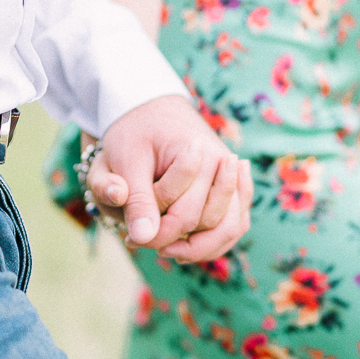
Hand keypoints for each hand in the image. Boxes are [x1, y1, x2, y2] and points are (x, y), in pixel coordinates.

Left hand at [85, 95, 252, 262]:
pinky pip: (235, 223)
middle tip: (139, 242)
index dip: (157, 235)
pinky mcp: (232, 187)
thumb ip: (134, 197)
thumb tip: (142, 237)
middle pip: (210, 224)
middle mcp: (225, 166)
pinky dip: (215, 241)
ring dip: (200, 247)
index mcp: (203, 156)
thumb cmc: (134, 132)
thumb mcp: (124, 160)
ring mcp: (232, 177)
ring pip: (230, 229)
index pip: (185, 216)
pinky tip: (185, 246)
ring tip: (165, 250)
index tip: (129, 239)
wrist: (151, 109)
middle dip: (175, 241)